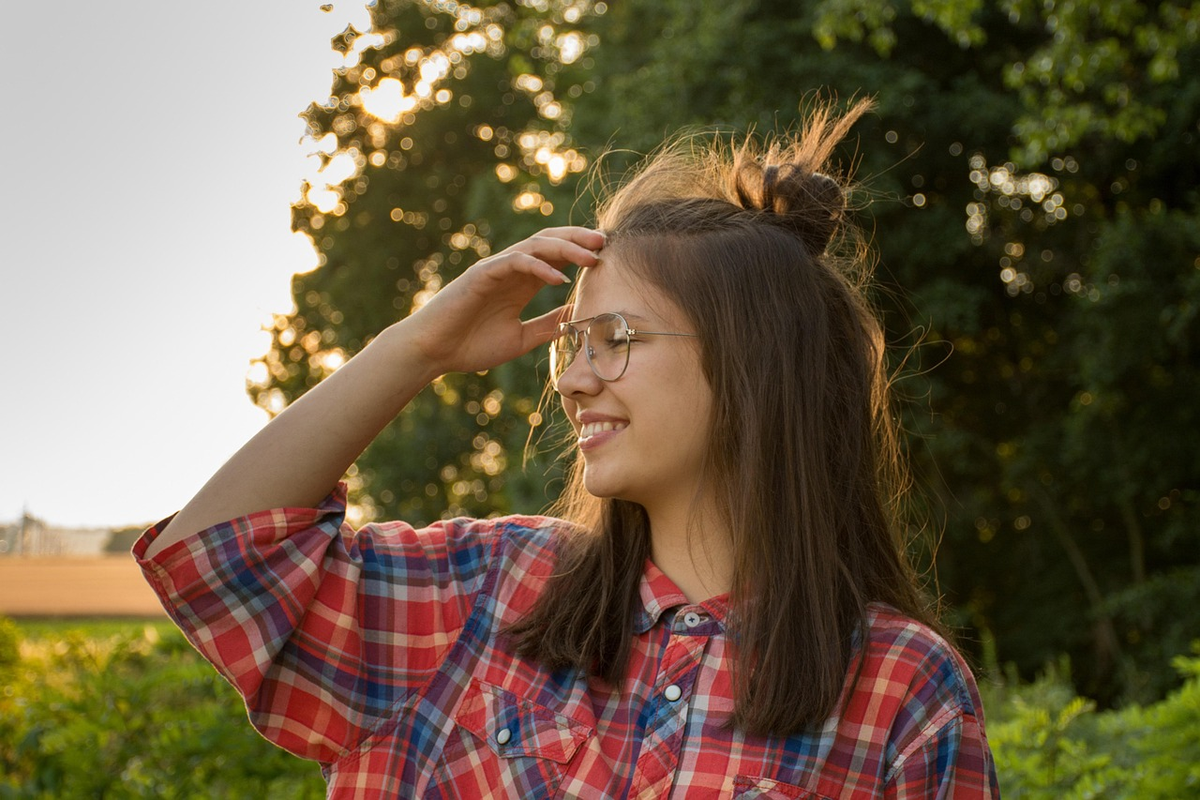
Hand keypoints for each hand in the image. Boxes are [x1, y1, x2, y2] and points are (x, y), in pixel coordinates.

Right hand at [405, 226, 603, 374]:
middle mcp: (512, 270)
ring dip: (565, 248)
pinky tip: (558, 278)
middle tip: (607, 243)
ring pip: (536, 246)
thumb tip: (579, 318)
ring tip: (590, 255)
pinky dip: (538, 267)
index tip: (610, 257)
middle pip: (551, 242)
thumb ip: (549, 325)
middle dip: (580, 239)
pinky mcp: (481, 275)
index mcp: (522, 283)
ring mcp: (496, 269)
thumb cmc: (471, 345)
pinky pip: (514, 263)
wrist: (433, 352)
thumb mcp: (522, 338)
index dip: (583, 253)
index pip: (558, 258)